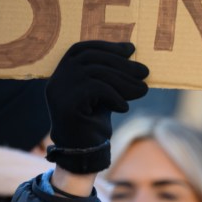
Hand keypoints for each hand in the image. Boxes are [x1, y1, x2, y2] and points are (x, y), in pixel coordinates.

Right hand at [45, 41, 148, 173]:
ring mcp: (58, 92)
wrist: (83, 155)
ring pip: (96, 73)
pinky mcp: (66, 105)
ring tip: (143, 90)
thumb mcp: (102, 94)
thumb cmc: (93, 123)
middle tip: (145, 71)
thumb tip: (130, 52)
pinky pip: (96, 89)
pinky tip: (123, 108)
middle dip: (121, 63)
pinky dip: (115, 96)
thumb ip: (108, 74)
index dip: (106, 46)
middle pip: (91, 59)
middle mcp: (56, 81)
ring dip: (124, 81)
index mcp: (61, 74)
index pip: (81, 49)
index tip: (130, 49)